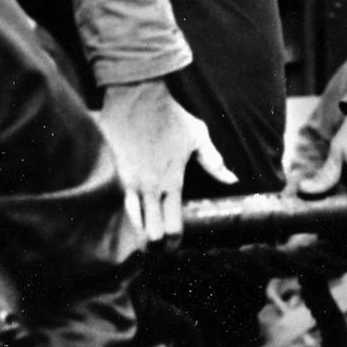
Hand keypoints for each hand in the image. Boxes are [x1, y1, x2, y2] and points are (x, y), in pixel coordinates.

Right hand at [98, 81, 234, 242]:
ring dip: (138, 233)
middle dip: (156, 244)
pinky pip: (117, 203)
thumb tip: (233, 180)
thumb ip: (214, 162)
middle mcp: (150, 187)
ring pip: (132, 222)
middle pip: (152, 232)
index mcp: (173, 181)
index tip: (175, 246)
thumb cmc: (171, 116)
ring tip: (142, 242)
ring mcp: (129, 182)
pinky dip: (124, 215)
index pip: (173, 225)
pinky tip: (127, 220)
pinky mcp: (114, 173)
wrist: (138, 97)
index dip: (175, 241)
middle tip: (158, 249)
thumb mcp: (198, 137)